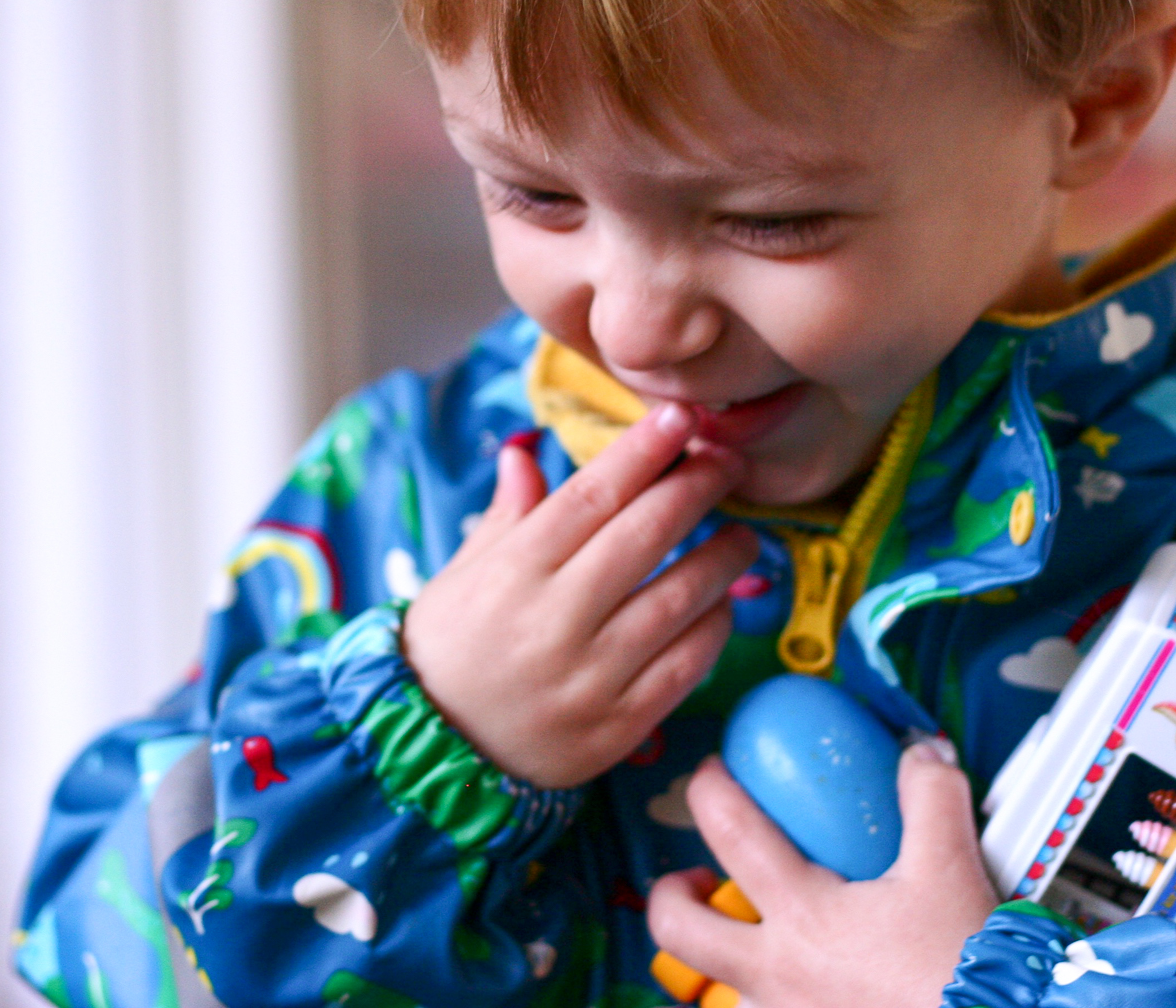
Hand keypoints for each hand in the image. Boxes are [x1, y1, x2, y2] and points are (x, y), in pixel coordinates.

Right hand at [402, 403, 758, 787]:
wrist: (433, 757)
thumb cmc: (450, 651)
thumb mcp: (464, 575)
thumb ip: (509, 514)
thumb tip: (525, 450)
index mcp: (512, 573)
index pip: (591, 496)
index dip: (642, 452)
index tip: (681, 418)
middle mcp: (553, 621)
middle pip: (643, 537)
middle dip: (695, 488)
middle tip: (728, 462)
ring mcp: (589, 678)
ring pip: (677, 600)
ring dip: (722, 558)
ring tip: (741, 535)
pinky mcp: (618, 727)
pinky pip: (686, 666)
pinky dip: (714, 627)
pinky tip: (722, 603)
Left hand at [647, 743, 995, 1007]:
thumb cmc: (962, 975)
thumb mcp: (951, 871)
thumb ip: (931, 799)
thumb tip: (921, 756)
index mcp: (803, 916)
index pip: (731, 832)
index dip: (710, 790)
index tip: (711, 773)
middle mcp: (776, 975)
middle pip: (679, 932)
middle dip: (673, 896)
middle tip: (694, 876)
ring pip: (718, 991)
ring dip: (724, 960)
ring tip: (759, 941)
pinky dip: (773, 1001)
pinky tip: (812, 990)